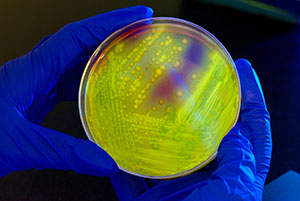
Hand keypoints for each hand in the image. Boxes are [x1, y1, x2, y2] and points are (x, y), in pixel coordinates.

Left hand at [0, 6, 153, 176]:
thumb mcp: (20, 144)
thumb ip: (64, 152)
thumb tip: (106, 161)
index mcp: (30, 71)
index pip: (77, 36)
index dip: (109, 24)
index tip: (137, 17)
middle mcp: (34, 71)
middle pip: (79, 41)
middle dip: (110, 32)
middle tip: (139, 32)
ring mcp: (34, 82)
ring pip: (74, 58)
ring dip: (100, 54)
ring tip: (126, 55)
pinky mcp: (34, 95)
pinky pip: (66, 78)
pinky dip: (87, 78)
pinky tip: (99, 87)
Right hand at [110, 59, 271, 200]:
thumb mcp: (236, 193)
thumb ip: (240, 160)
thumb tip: (237, 127)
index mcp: (234, 175)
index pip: (250, 128)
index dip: (249, 96)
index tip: (242, 68)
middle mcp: (206, 176)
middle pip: (203, 131)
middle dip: (198, 104)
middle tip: (189, 77)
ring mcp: (175, 187)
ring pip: (164, 150)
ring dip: (153, 130)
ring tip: (146, 103)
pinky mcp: (148, 199)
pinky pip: (130, 176)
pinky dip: (119, 163)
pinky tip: (111, 145)